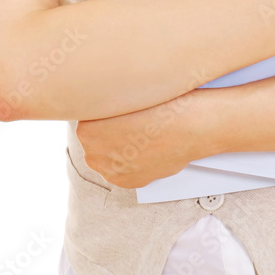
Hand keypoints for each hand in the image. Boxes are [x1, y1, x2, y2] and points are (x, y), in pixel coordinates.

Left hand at [75, 88, 215, 188]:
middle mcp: (93, 153)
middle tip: (129, 119)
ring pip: (108, 156)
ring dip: (119, 147)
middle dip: (107, 132)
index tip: (114, 107)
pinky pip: (122, 169)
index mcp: (86, 128)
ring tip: (141, 132)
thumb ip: (106, 102)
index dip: (101, 112)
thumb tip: (99, 103)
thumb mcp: (126, 92)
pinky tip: (146, 146)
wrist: (190, 124)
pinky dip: (132, 160)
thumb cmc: (162, 103)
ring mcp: (111, 170)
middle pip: (93, 140)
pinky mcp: (128, 182)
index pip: (84, 119)